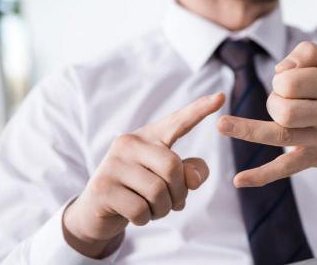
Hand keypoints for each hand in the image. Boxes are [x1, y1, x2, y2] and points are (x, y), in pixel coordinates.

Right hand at [63, 92, 224, 257]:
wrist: (96, 211)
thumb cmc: (139, 191)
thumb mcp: (167, 180)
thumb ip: (188, 173)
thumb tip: (194, 178)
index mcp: (148, 137)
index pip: (177, 122)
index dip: (199, 111)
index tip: (221, 97)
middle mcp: (128, 143)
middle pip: (172, 167)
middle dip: (180, 192)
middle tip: (175, 204)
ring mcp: (113, 164)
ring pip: (157, 191)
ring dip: (163, 209)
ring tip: (155, 210)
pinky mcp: (103, 188)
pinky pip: (140, 209)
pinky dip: (145, 219)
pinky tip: (137, 216)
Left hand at [217, 41, 316, 187]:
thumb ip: (307, 53)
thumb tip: (279, 71)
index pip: (290, 81)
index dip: (281, 80)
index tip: (289, 81)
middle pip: (283, 109)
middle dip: (274, 101)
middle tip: (285, 100)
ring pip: (280, 135)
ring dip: (248, 129)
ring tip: (221, 125)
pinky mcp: (315, 158)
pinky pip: (286, 168)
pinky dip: (262, 175)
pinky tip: (239, 180)